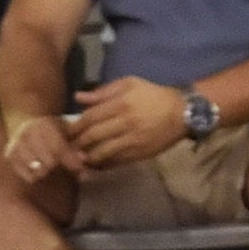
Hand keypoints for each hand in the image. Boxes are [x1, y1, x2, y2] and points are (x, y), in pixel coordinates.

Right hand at [3, 113, 84, 186]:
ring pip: (38, 172)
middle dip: (60, 166)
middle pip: (49, 163)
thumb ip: (76, 144)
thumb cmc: (53, 128)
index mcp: (44, 125)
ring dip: (48, 172)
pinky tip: (39, 167)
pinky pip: (28, 176)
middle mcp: (28, 134)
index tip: (81, 168)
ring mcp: (16, 145)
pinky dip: (37, 176)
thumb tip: (85, 161)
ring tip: (51, 166)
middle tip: (63, 165)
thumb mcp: (66, 129)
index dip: (71, 160)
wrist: (26, 123)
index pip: (59, 149)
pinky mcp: (9, 156)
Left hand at [69, 78, 191, 169]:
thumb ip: (103, 91)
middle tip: (67, 146)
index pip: (90, 117)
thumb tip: (79, 97)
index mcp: (122, 103)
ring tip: (77, 158)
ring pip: (101, 152)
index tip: (66, 131)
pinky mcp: (137, 154)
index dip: (75, 126)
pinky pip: (114, 162)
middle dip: (76, 143)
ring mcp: (131, 141)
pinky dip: (101, 164)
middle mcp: (125, 123)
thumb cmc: (153, 95)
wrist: (182, 113)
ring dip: (86, 157)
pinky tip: (94, 163)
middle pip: (92, 136)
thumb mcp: (130, 84)